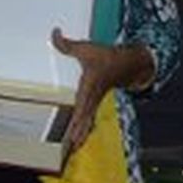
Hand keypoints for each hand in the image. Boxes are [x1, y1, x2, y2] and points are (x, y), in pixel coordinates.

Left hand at [51, 28, 149, 150]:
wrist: (128, 63)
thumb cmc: (105, 56)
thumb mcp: (85, 48)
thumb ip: (66, 44)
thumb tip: (54, 32)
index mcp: (89, 87)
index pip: (81, 107)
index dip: (77, 120)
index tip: (71, 131)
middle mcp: (92, 98)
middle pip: (84, 120)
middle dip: (76, 134)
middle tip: (67, 150)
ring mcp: (94, 102)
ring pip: (86, 123)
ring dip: (79, 136)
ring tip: (70, 150)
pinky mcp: (94, 104)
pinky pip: (88, 120)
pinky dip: (83, 130)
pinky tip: (76, 141)